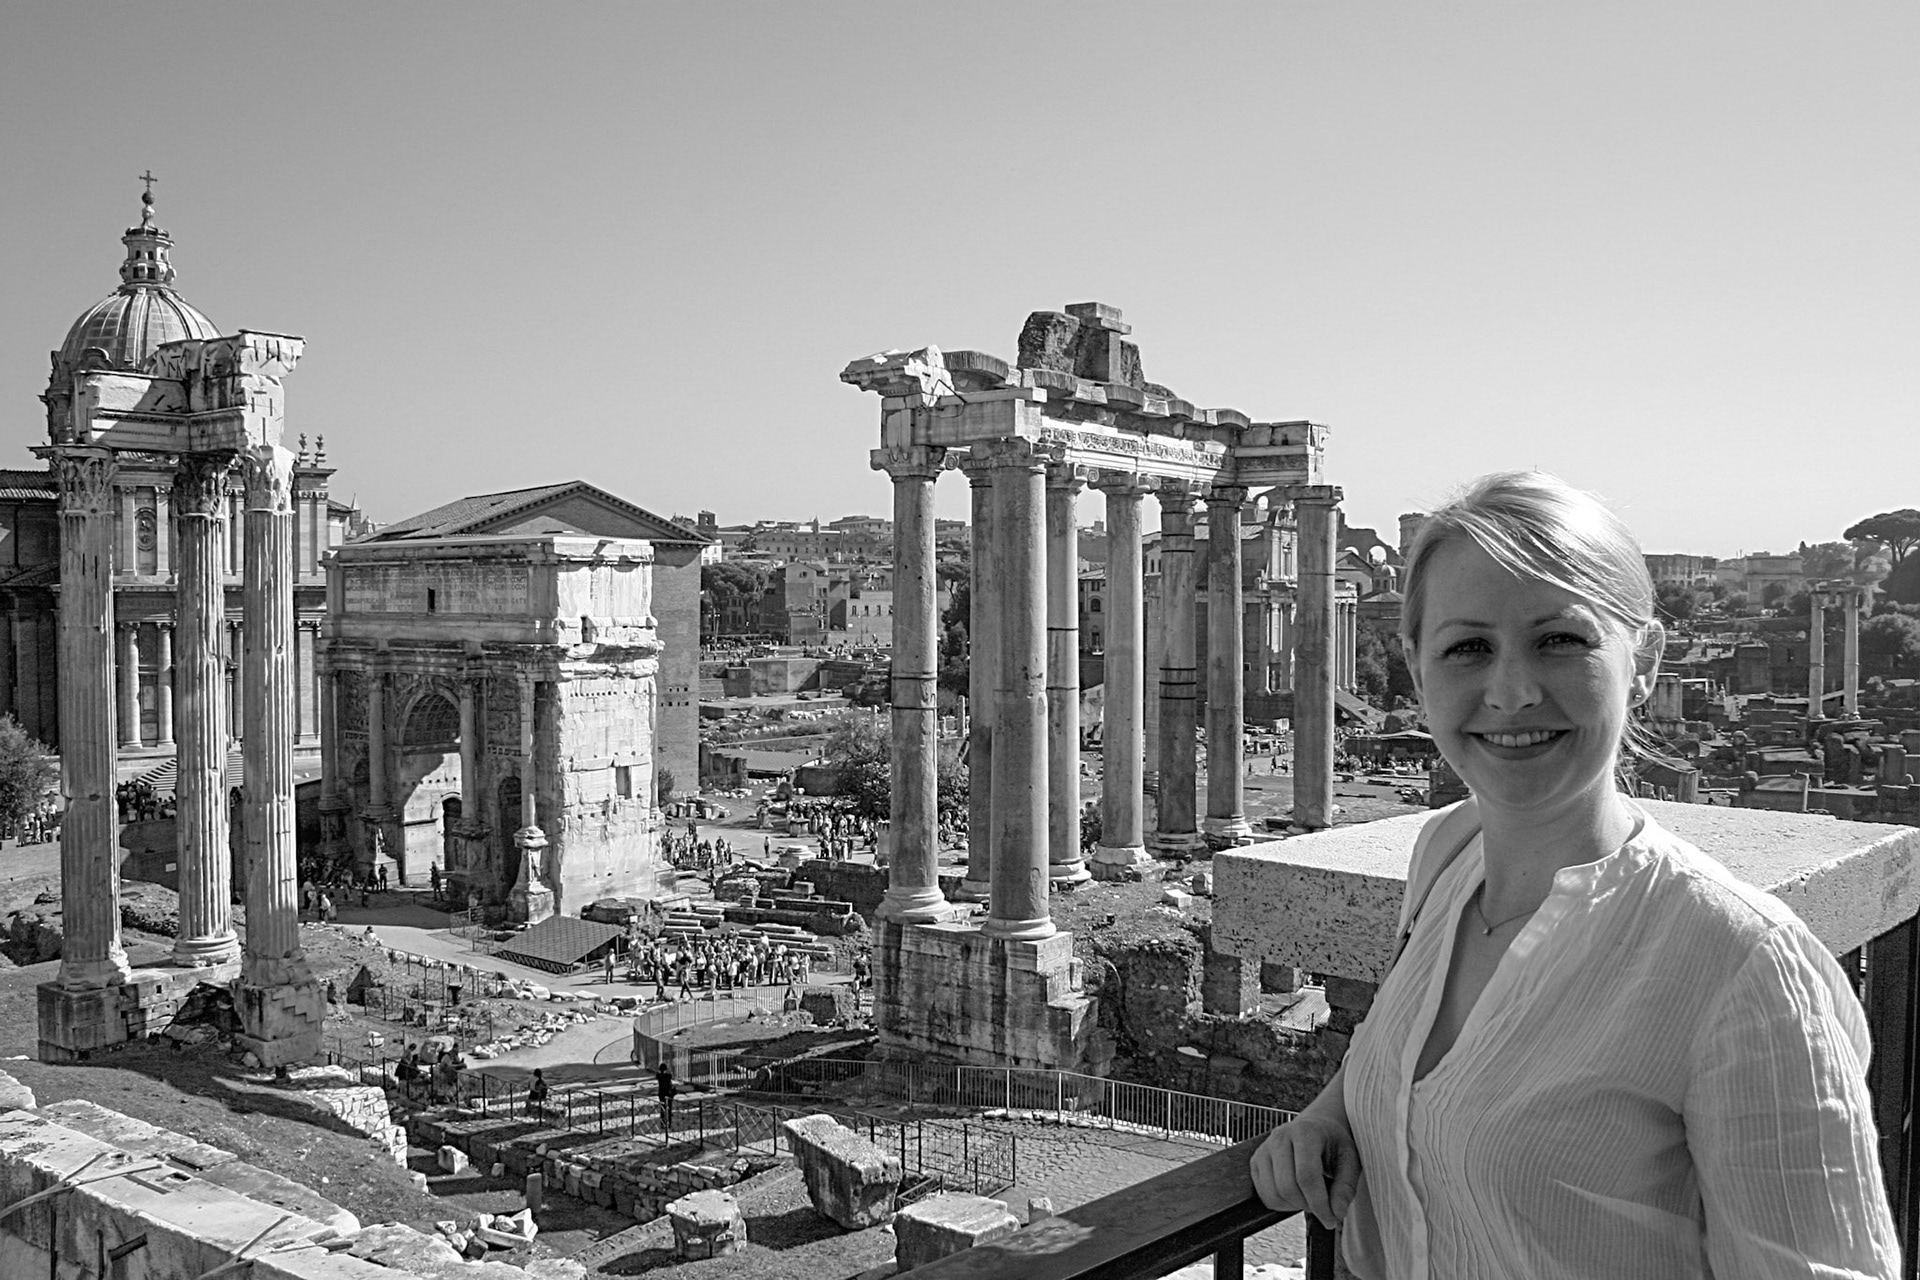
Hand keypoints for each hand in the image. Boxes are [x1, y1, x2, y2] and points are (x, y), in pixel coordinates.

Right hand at [1250, 1113, 1359, 1229]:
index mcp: (1305, 1132)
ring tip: (1310, 1198)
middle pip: (1287, 1186)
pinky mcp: (1256, 1161)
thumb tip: (1336, 1213)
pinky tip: (1296, 1195)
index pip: (1307, 1176)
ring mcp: (1264, 1148)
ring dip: (1294, 1206)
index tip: (1332, 1220)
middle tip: (1322, 1207)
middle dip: (1307, 1206)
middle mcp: (1280, 1137)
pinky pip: (1264, 1195)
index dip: (1319, 1203)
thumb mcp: (1350, 1160)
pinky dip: (1281, 1204)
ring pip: (1273, 1194)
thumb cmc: (1334, 1143)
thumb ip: (1345, 1187)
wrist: (1318, 1126)